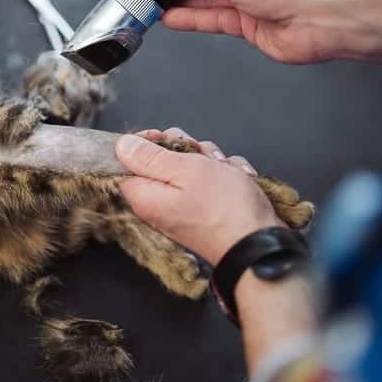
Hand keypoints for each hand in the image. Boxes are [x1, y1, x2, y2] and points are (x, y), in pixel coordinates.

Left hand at [115, 128, 283, 265]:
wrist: (260, 242)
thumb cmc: (225, 210)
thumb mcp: (185, 170)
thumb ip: (150, 156)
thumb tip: (122, 145)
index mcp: (145, 196)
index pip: (127, 161)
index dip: (145, 144)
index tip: (164, 139)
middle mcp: (159, 204)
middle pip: (161, 160)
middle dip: (186, 150)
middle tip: (200, 156)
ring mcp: (182, 207)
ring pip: (189, 166)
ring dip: (210, 161)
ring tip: (224, 170)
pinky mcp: (203, 209)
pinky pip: (208, 180)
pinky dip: (224, 174)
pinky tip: (237, 177)